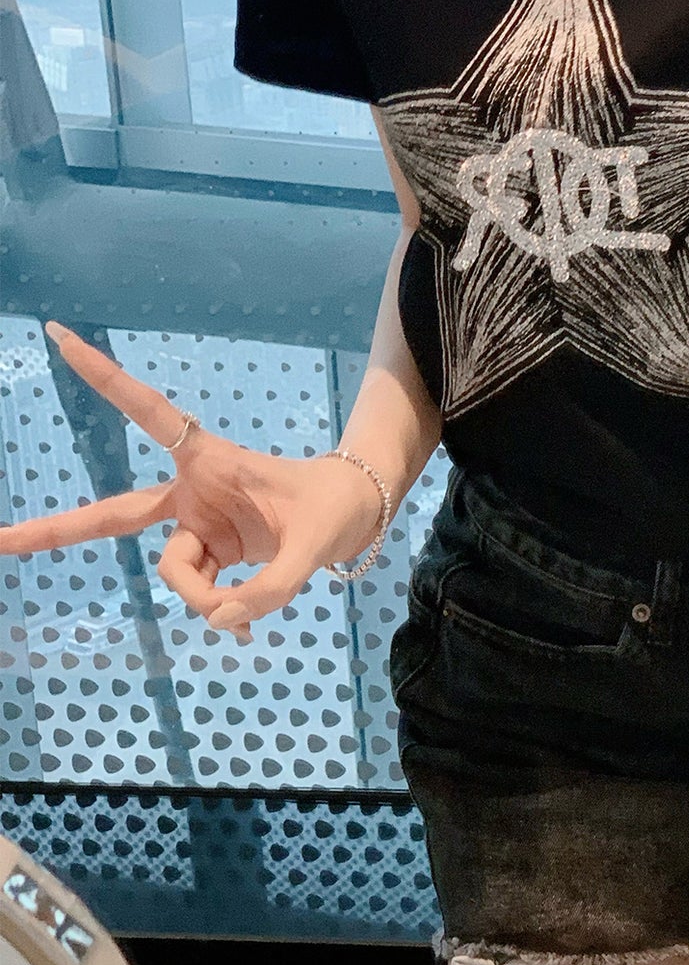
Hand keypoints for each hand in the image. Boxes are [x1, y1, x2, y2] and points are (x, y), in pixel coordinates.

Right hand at [0, 325, 385, 640]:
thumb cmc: (334, 507)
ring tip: (249, 612)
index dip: (105, 378)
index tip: (61, 336)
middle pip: (113, 516)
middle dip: (56, 531)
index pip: (148, 413)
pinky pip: (201, 595)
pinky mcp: (212, 556)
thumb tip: (222, 622)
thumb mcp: (316, 544)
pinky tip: (246, 627)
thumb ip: (272, 588)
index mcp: (208, 459)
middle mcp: (192, 493)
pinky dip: (222, 613)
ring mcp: (198, 528)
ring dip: (206, 599)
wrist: (356, 517)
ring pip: (176, 575)